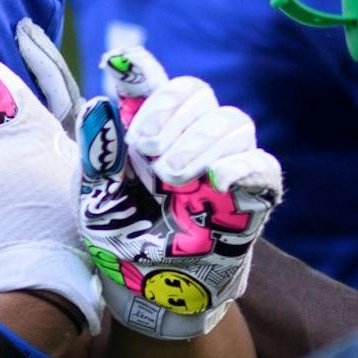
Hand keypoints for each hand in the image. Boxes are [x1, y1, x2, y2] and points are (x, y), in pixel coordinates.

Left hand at [78, 47, 282, 338]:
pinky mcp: (251, 196)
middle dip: (169, 114)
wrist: (145, 291)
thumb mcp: (94, 198)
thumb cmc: (119, 238)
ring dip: (198, 142)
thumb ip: (97, 153)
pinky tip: (215, 181)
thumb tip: (98, 103)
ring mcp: (223, 164)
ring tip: (170, 179)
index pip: (151, 84)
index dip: (139, 69)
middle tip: (145, 153)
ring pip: (232, 121)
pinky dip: (241, 166)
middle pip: (197, 92)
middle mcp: (188, 139)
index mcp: (148, 131)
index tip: (118, 66)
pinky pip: (262, 164)